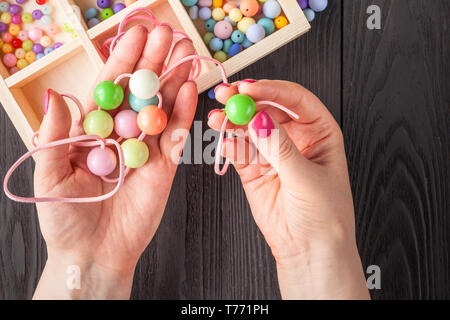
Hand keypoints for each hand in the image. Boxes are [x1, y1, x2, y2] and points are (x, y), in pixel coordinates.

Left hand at [33, 25, 196, 298]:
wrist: (95, 255)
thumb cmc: (65, 219)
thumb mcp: (50, 176)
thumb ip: (54, 136)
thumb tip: (57, 96)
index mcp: (92, 131)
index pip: (109, 88)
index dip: (122, 60)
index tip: (135, 34)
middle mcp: (121, 134)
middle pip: (139, 92)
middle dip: (152, 62)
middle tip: (167, 34)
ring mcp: (145, 149)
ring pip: (161, 108)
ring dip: (173, 80)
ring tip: (185, 54)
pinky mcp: (164, 166)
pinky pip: (175, 134)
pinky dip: (183, 112)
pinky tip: (189, 88)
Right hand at [209, 80, 369, 298]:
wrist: (309, 251)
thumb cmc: (324, 216)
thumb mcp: (306, 178)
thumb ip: (279, 148)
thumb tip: (259, 119)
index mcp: (319, 132)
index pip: (294, 100)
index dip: (271, 90)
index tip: (249, 89)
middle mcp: (294, 137)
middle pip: (267, 108)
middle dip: (247, 100)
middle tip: (226, 95)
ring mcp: (271, 152)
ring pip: (249, 127)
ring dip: (232, 120)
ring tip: (217, 118)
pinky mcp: (253, 169)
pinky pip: (238, 149)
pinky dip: (228, 143)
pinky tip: (221, 140)